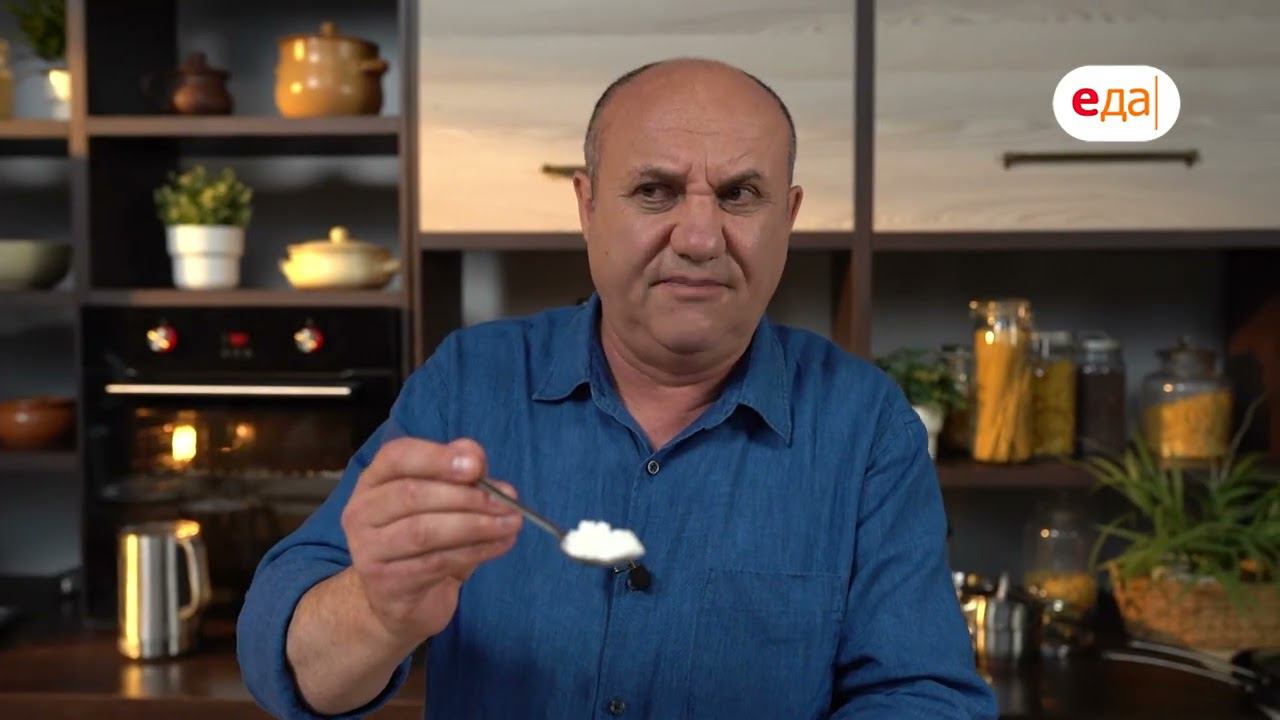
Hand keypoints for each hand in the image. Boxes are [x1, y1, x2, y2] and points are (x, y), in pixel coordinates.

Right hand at [340, 437, 521, 640]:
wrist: (398, 599)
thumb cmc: (424, 539)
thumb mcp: (443, 500)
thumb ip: (459, 474)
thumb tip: (477, 458)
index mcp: (373, 480)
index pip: (397, 456)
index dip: (437, 458)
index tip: (477, 466)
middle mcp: (362, 512)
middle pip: (412, 494)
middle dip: (466, 496)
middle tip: (508, 500)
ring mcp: (368, 550)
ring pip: (423, 531)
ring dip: (475, 525)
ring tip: (511, 523)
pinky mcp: (387, 584)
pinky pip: (435, 563)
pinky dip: (474, 551)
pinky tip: (500, 545)